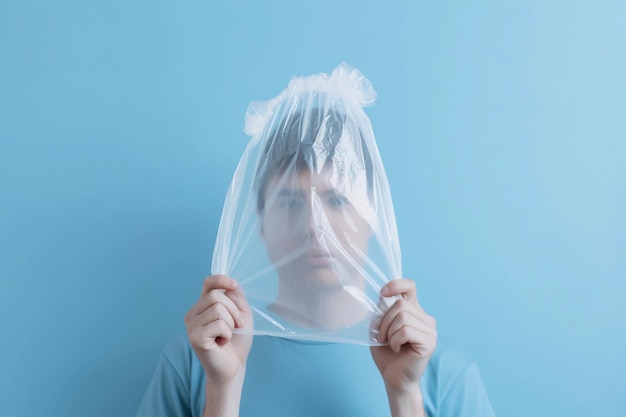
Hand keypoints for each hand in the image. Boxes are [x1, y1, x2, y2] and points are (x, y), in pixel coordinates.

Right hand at [184, 275, 252, 387]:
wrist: (234, 366)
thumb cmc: (237, 342)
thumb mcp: (241, 314)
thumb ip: (236, 298)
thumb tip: (232, 284)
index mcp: (203, 306)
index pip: (208, 283)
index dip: (221, 280)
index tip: (234, 285)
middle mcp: (193, 314)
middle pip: (216, 296)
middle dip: (234, 310)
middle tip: (236, 326)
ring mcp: (191, 326)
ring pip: (218, 309)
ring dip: (231, 323)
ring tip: (227, 336)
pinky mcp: (195, 337)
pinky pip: (219, 324)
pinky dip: (227, 334)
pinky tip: (222, 343)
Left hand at [371, 279, 436, 402]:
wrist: (393, 378)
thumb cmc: (386, 353)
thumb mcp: (379, 327)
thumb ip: (382, 310)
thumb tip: (384, 295)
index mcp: (414, 311)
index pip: (410, 286)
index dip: (396, 284)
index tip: (383, 292)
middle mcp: (425, 318)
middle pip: (400, 304)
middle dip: (384, 320)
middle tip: (382, 336)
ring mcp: (430, 330)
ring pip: (402, 317)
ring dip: (388, 332)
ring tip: (390, 343)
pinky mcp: (429, 342)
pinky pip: (406, 331)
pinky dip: (395, 340)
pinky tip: (397, 348)